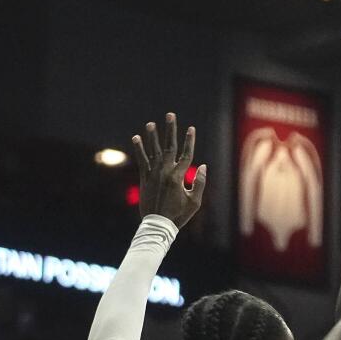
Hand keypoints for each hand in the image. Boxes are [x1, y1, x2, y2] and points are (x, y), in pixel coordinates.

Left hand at [131, 112, 206, 227]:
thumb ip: (200, 183)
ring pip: (153, 150)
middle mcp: (165, 171)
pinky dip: (139, 149)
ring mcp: (153, 174)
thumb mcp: (195, 201)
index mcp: (179, 176)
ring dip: (152, 136)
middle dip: (170, 130)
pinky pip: (141, 160)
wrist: (158, 224)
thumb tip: (204, 166)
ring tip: (151, 123)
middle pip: (169, 146)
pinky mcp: (144, 178)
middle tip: (170, 115)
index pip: (186, 154)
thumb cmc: (179, 215)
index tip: (191, 128)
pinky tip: (136, 138)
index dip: (189, 140)